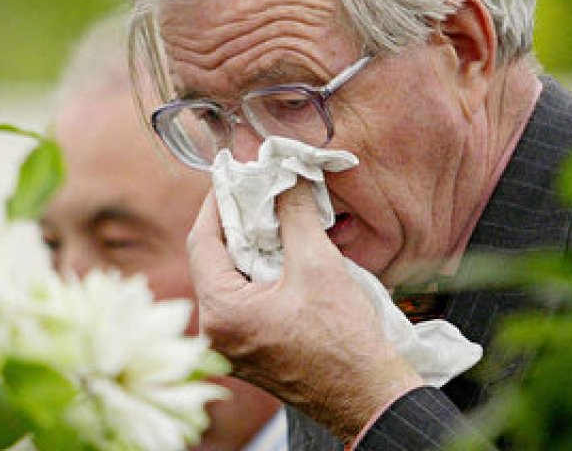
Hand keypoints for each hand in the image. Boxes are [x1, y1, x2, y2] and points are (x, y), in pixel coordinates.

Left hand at [187, 183, 423, 439]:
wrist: (368, 396)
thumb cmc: (345, 341)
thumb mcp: (318, 265)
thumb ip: (294, 214)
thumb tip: (284, 176)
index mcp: (221, 313)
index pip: (202, 241)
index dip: (217, 202)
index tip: (231, 174)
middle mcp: (215, 332)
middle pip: (213, 260)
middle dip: (236, 223)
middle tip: (255, 190)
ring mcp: (230, 344)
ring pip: (229, 278)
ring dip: (249, 247)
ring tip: (271, 217)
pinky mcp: (248, 349)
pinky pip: (242, 298)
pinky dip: (257, 272)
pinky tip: (279, 253)